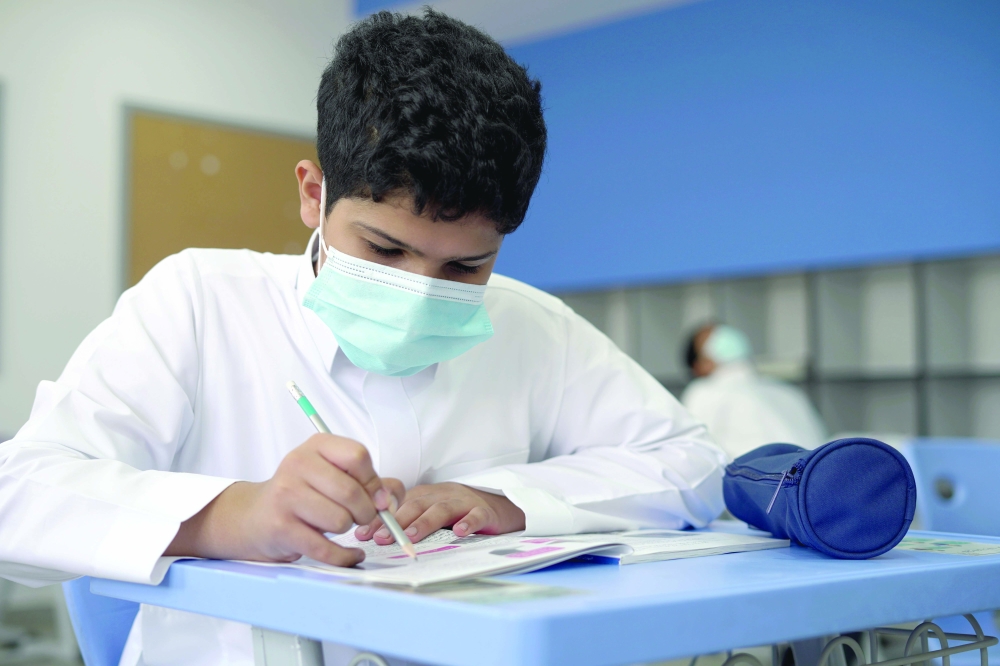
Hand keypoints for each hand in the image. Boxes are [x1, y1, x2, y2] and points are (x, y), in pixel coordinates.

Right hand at [167, 434, 403, 566]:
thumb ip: (372, 483)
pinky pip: (325, 549)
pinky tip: (351, 554)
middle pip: (351, 492)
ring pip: (340, 521)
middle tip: (360, 517)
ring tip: (336, 525)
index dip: (373, 481)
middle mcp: (298, 465)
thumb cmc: (306, 493)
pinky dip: (345, 556)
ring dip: (347, 530)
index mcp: (316, 446)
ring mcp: (286, 496)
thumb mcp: (334, 475)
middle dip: (365, 512)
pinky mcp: (281, 528)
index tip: (375, 496)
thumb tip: (389, 501)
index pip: (358, 456)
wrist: (256, 517)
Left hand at [354, 482, 524, 543]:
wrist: (498, 505)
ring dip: (425, 522)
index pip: (398, 504)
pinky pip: (476, 515)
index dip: (380, 518)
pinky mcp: (484, 511)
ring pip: (442, 509)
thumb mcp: (430, 512)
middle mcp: (441, 494)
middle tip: (381, 538)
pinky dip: (468, 522)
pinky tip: (459, 532)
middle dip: (397, 521)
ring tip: (411, 536)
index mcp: (425, 495)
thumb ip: (407, 520)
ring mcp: (463, 501)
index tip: (362, 533)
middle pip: (416, 504)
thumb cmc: (457, 511)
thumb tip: (374, 537)